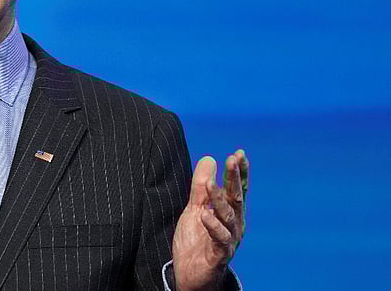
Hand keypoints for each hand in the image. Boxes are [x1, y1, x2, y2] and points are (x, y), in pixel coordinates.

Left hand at [173, 150, 248, 290]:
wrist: (191, 275)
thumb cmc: (196, 242)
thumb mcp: (195, 209)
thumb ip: (201, 187)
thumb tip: (209, 158)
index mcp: (230, 214)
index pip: (237, 189)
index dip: (239, 172)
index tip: (238, 153)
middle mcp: (234, 226)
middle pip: (236, 198)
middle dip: (234, 178)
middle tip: (232, 159)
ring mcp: (228, 240)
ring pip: (227, 217)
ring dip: (219, 199)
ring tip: (211, 183)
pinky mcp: (218, 255)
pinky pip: (219, 239)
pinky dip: (212, 226)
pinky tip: (205, 215)